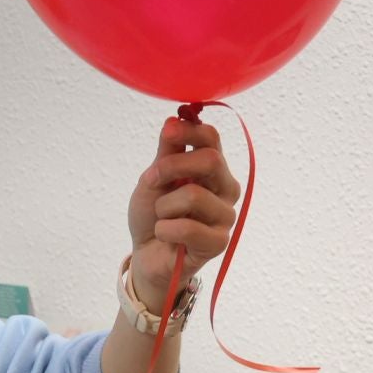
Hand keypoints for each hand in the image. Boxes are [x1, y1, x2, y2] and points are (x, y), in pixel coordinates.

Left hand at [128, 116, 240, 304]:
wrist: (147, 255)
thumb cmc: (153, 215)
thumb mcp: (154, 177)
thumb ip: (167, 150)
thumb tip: (176, 117)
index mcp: (213, 170)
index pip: (212, 138)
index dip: (189, 129)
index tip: (168, 132)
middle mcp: (226, 190)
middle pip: (210, 160)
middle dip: (172, 166)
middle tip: (152, 179)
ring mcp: (225, 216)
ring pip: (193, 195)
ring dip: (163, 206)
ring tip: (162, 217)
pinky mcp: (218, 243)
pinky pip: (186, 227)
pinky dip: (164, 229)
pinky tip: (165, 235)